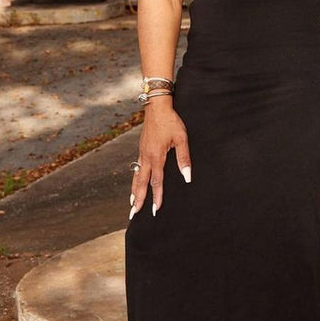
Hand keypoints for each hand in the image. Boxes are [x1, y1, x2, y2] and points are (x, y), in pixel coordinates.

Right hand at [129, 99, 191, 217]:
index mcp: (156, 156)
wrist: (157, 107)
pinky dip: (135, 179)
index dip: (156, 197)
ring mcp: (141, 153)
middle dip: (138, 199)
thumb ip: (184, 158)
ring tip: (132, 204)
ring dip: (134, 191)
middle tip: (134, 214)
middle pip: (141, 183)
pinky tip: (135, 183)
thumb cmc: (172, 121)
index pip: (156, 182)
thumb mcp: (182, 139)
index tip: (155, 209)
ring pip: (136, 176)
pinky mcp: (141, 149)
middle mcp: (146, 157)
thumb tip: (187, 177)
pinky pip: (136, 168)